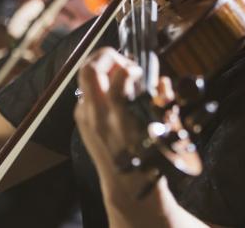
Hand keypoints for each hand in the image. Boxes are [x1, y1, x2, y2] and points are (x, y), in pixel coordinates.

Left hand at [73, 47, 174, 196]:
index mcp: (121, 117)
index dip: (131, 66)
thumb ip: (162, 101)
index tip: (139, 70)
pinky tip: (113, 91)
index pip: (120, 76)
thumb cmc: (150, 162)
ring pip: (85, 78)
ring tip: (119, 74)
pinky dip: (99, 84)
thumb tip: (161, 81)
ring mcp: (85, 118)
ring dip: (102, 69)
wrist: (128, 189)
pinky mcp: (80, 121)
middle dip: (106, 56)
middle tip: (123, 62)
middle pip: (89, 70)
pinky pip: (86, 92)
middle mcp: (98, 116)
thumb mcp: (164, 131)